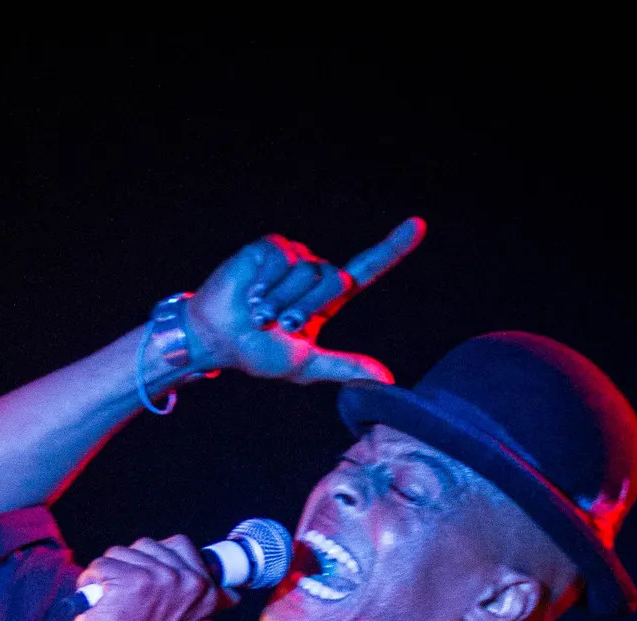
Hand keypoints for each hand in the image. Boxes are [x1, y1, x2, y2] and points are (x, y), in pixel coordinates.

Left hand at [68, 536, 220, 620]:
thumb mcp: (187, 620)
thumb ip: (206, 600)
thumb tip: (232, 596)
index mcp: (205, 588)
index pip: (179, 543)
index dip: (155, 560)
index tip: (148, 591)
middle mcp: (187, 580)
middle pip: (145, 545)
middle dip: (129, 568)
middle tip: (131, 605)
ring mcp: (158, 577)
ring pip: (119, 552)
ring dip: (108, 576)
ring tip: (115, 606)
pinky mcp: (128, 580)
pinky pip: (98, 565)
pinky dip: (90, 583)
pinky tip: (100, 606)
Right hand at [184, 219, 424, 384]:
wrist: (218, 339)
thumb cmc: (257, 353)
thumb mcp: (305, 364)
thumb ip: (346, 368)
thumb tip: (387, 380)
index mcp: (327, 298)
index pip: (367, 270)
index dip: (393, 248)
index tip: (418, 225)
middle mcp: (314, 273)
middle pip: (335, 280)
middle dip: (305, 309)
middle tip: (279, 325)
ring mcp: (294, 257)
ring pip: (307, 272)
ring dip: (280, 301)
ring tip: (258, 313)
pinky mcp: (271, 247)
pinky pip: (281, 260)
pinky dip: (265, 285)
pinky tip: (250, 294)